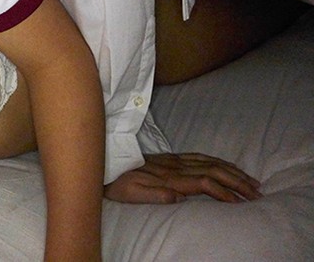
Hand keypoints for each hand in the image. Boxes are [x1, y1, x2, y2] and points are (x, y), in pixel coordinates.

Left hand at [104, 153, 261, 203]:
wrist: (103, 166)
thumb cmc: (117, 185)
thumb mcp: (131, 195)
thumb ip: (154, 195)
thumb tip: (177, 196)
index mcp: (168, 177)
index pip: (204, 183)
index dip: (224, 192)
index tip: (241, 203)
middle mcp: (174, 166)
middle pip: (213, 170)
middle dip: (237, 181)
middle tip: (257, 193)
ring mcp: (173, 160)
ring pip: (209, 162)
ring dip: (232, 171)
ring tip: (250, 180)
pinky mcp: (169, 157)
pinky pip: (199, 156)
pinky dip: (217, 161)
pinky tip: (225, 165)